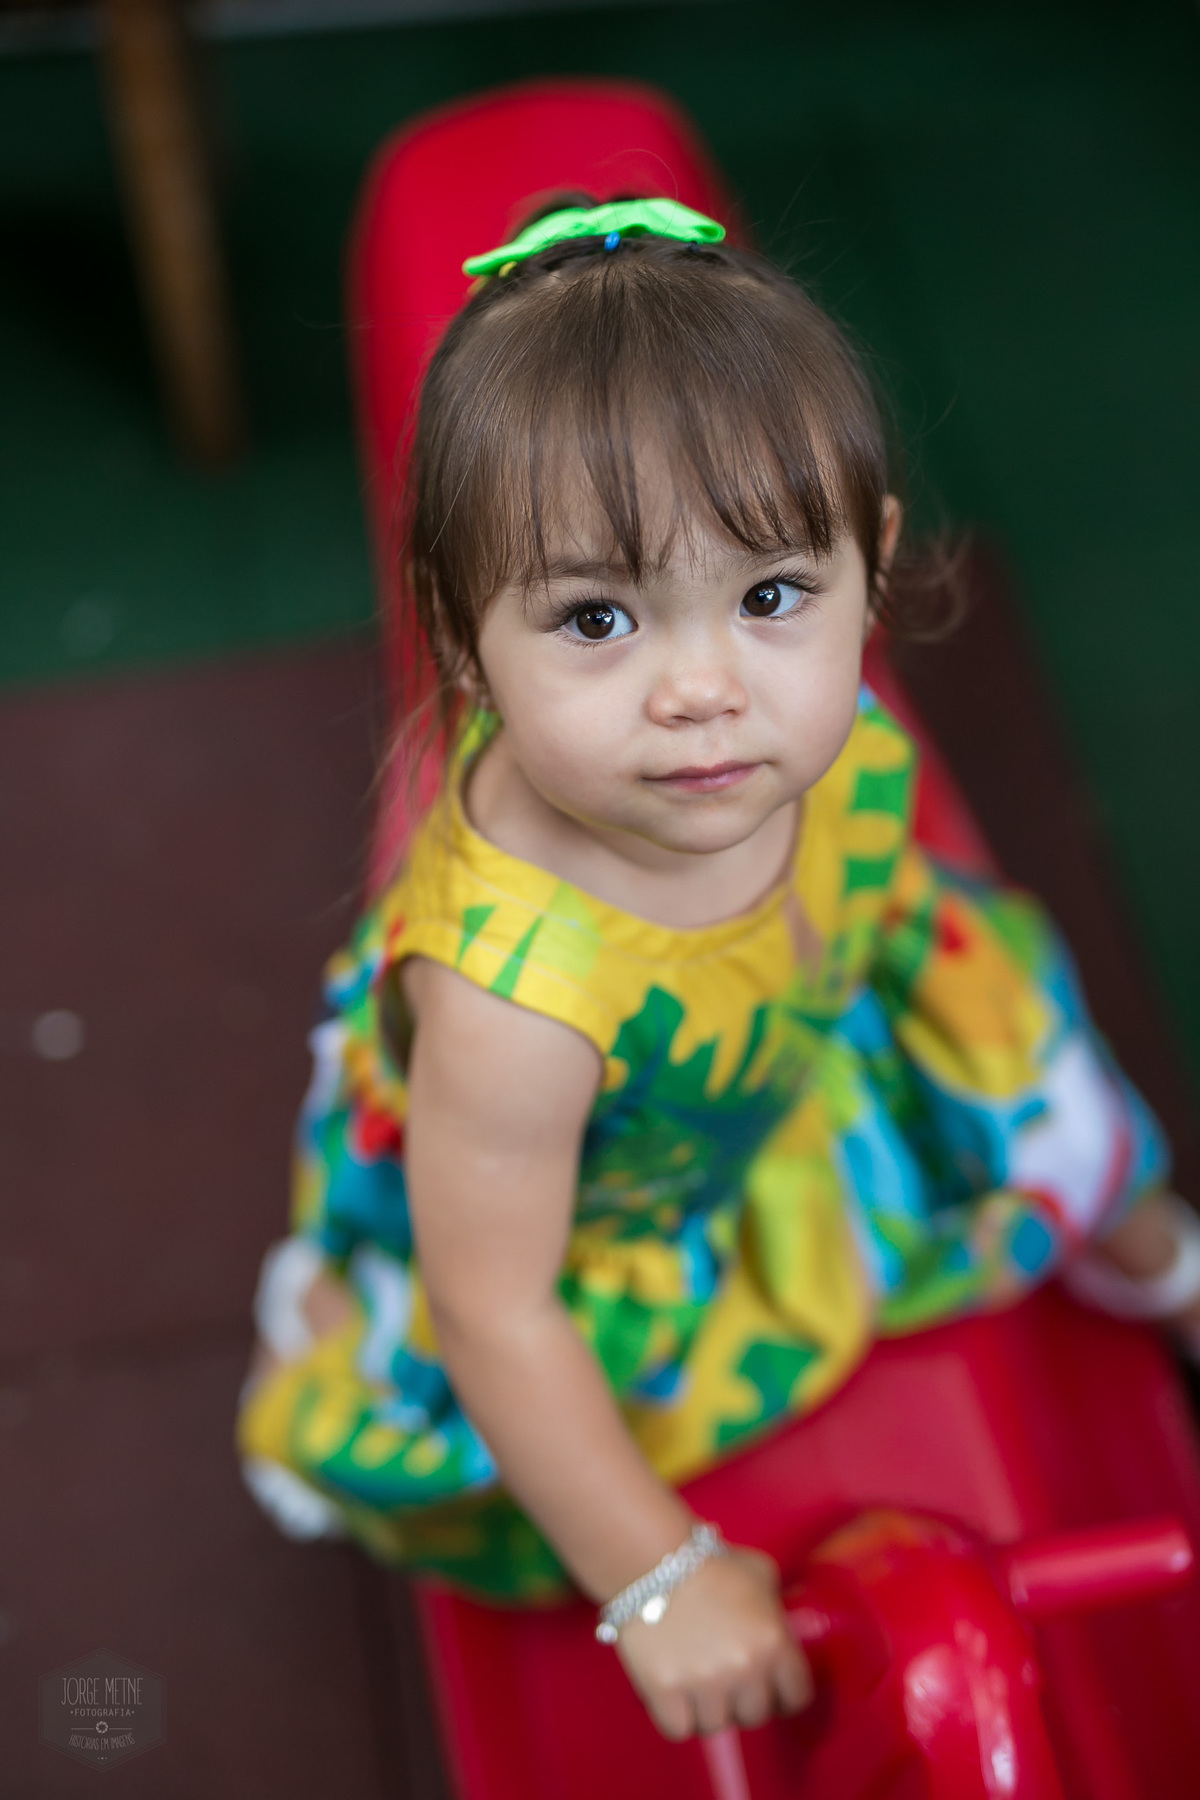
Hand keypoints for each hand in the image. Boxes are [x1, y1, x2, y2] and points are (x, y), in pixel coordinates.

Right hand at [615, 1546, 812, 1739]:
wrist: (653, 1560)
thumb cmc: (711, 1564)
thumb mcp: (761, 1574)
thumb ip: (778, 1607)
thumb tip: (787, 1628)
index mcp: (774, 1642)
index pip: (797, 1696)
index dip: (782, 1692)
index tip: (768, 1686)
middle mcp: (745, 1669)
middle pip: (755, 1716)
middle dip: (742, 1699)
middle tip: (724, 1677)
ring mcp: (704, 1684)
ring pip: (716, 1726)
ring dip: (707, 1708)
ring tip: (695, 1680)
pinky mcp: (666, 1692)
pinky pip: (680, 1729)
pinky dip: (676, 1716)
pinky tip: (674, 1692)